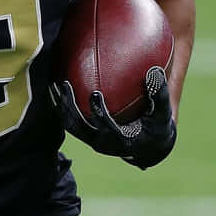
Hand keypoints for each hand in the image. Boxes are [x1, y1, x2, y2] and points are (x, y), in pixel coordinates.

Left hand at [50, 67, 176, 168]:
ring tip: (53, 85)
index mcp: (123, 140)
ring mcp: (93, 141)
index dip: (100, 112)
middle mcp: (104, 144)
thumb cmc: (156, 125)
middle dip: (70, 107)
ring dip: (60, 106)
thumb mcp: (162, 113)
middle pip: (81, 128)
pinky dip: (60, 108)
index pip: (107, 127)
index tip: (95, 93)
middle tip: (65, 85)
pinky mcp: (86, 136)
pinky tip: (54, 90)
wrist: (148, 145)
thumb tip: (155, 71)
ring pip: (71, 126)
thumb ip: (159, 94)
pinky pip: (69, 123)